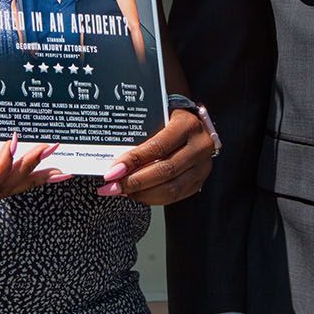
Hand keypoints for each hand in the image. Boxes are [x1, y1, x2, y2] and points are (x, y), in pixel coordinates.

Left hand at [95, 108, 213, 204]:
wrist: (193, 123)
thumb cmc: (169, 118)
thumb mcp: (157, 115)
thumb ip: (140, 133)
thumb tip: (115, 159)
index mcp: (188, 125)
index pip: (158, 147)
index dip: (133, 161)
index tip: (113, 171)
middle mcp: (199, 146)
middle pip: (164, 171)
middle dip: (133, 182)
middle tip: (111, 186)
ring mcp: (202, 166)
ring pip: (170, 188)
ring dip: (141, 193)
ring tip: (120, 191)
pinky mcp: (199, 180)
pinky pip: (174, 196)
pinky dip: (152, 197)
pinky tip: (136, 194)